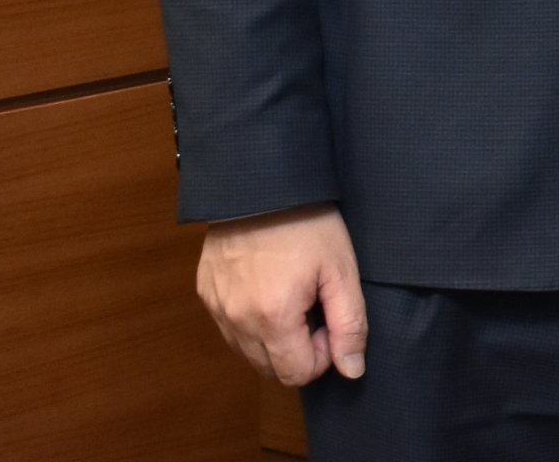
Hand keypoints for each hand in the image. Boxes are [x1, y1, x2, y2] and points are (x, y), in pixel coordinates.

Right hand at [197, 203, 365, 385]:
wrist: (264, 183)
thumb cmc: (308, 223)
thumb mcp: (341, 270)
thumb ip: (349, 325)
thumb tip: (352, 370)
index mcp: (272, 318)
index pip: (296, 374)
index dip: (321, 354)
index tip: (329, 318)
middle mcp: (236, 320)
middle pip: (270, 369)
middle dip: (298, 349)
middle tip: (313, 306)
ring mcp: (217, 308)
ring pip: (248, 353)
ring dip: (274, 339)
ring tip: (293, 295)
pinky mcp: (207, 294)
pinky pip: (231, 329)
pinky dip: (252, 322)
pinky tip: (269, 288)